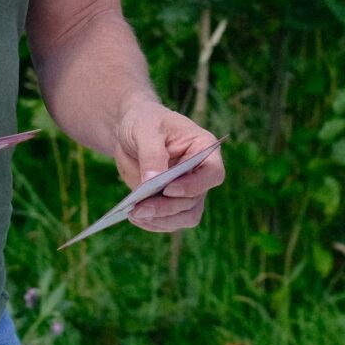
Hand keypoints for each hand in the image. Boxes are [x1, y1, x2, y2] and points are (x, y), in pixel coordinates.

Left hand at [108, 101, 223, 231]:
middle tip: (139, 208)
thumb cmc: (144, 122)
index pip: (212, 174)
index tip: (169, 189)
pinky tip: (134, 216)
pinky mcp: (171, 202)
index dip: (194, 185)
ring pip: (185, 216)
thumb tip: (151, 182)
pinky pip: (169, 221)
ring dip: (161, 220)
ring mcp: (187, 191)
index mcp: (203, 148)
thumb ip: (151, 154)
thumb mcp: (145, 130)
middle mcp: (200, 173)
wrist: (131, 132)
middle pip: (194, 201)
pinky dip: (153, 223)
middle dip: (167, 207)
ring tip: (135, 214)